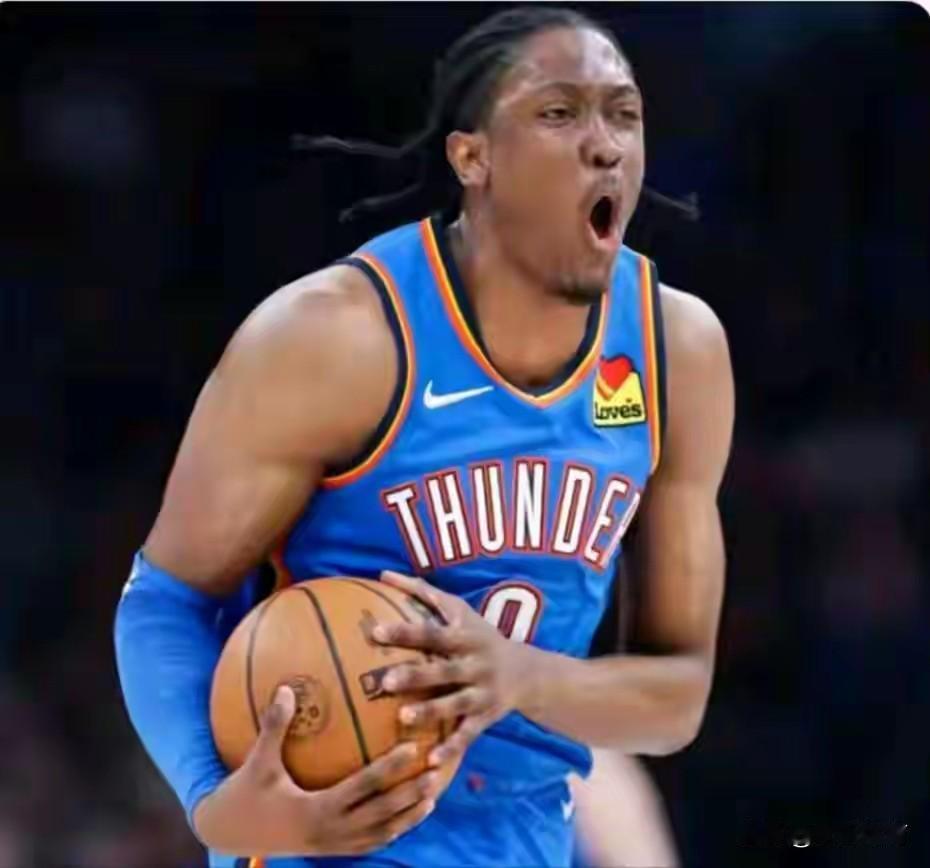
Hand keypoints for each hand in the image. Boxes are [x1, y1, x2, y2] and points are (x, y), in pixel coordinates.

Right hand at [194, 686, 442, 856]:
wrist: (228, 834)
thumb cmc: (244, 793)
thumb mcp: (257, 761)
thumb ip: (274, 726)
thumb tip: (287, 687)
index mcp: (315, 810)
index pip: (362, 788)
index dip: (390, 770)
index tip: (414, 748)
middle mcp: (329, 833)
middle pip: (381, 815)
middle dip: (410, 795)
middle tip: (436, 770)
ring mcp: (332, 846)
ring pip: (380, 834)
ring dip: (408, 816)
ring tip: (433, 794)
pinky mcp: (330, 851)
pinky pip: (368, 843)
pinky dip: (391, 830)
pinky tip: (407, 814)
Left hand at [374, 571, 536, 768]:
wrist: (528, 672)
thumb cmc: (479, 635)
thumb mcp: (459, 610)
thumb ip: (422, 592)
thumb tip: (382, 574)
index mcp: (465, 637)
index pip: (433, 632)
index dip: (406, 632)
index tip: (376, 631)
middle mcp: (476, 665)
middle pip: (444, 670)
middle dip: (417, 675)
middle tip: (385, 680)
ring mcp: (482, 693)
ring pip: (454, 705)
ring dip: (430, 712)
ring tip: (402, 718)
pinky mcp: (485, 719)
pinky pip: (466, 736)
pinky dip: (450, 750)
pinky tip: (430, 762)